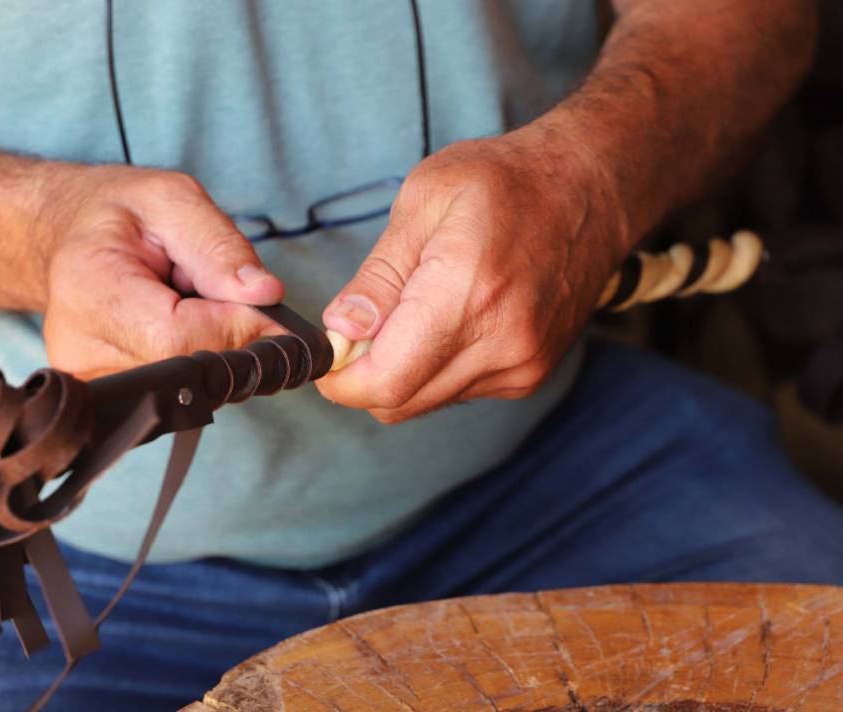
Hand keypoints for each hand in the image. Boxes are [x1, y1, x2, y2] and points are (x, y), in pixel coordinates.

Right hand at [41, 166, 283, 379]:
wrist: (68, 233)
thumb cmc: (119, 213)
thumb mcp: (173, 200)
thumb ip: (220, 247)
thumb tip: (264, 295)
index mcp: (89, 289)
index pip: (178, 339)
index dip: (236, 328)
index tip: (266, 308)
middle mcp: (79, 346)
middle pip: (185, 371)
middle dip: (224, 335)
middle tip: (218, 295)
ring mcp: (87, 377)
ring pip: (185, 388)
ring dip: (208, 349)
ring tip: (186, 305)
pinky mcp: (103, 392)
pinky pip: (171, 392)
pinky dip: (189, 360)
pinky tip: (175, 329)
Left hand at [316, 125, 629, 422]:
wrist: (591, 188)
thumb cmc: (505, 181)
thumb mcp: (424, 199)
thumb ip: (378, 275)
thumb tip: (341, 331)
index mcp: (467, 293)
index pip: (386, 381)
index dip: (340, 380)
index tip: (326, 355)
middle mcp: (501, 342)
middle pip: (400, 402)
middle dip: (363, 376)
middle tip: (359, 328)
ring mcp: (522, 364)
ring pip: (426, 401)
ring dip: (402, 371)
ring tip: (413, 310)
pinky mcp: (531, 374)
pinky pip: (458, 391)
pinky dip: (435, 368)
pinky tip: (448, 320)